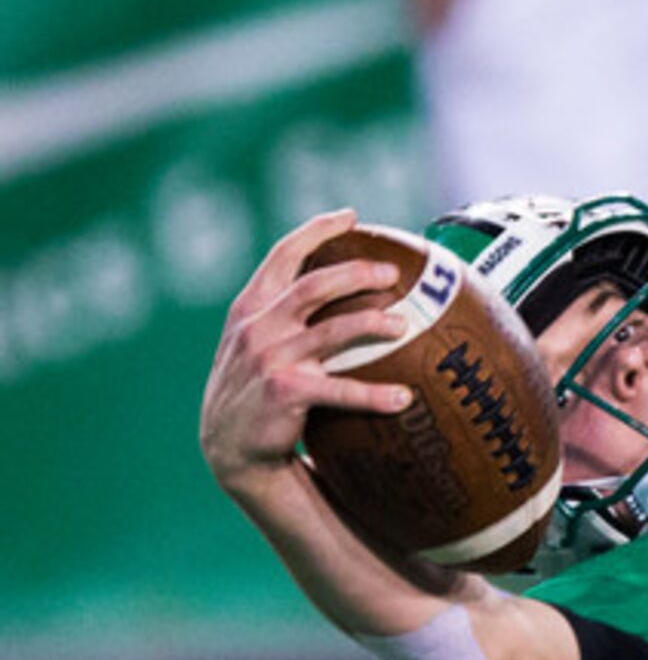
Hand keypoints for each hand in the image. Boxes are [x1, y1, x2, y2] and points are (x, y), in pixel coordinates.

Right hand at [199, 210, 413, 502]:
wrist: (230, 442)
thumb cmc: (256, 386)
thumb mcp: (257, 341)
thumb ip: (284, 313)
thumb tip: (340, 285)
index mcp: (251, 306)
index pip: (283, 255)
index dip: (316, 231)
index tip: (350, 217)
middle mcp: (258, 326)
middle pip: (313, 286)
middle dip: (355, 273)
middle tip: (392, 273)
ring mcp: (270, 358)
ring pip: (331, 330)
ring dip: (370, 323)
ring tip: (404, 324)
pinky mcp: (285, 392)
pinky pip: (339, 390)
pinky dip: (373, 394)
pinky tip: (404, 398)